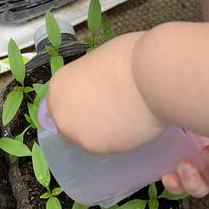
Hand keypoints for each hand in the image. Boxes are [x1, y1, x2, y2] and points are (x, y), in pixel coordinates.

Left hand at [46, 32, 166, 153]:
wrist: (150, 76)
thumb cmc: (127, 58)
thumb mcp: (98, 63)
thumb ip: (89, 82)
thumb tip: (97, 89)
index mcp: (58, 88)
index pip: (62, 103)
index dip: (79, 102)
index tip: (95, 100)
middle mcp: (62, 115)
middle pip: (71, 125)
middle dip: (87, 120)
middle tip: (110, 112)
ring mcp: (80, 136)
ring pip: (90, 138)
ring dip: (104, 131)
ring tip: (128, 116)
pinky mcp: (101, 150)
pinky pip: (109, 145)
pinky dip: (120, 138)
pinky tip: (135, 124)